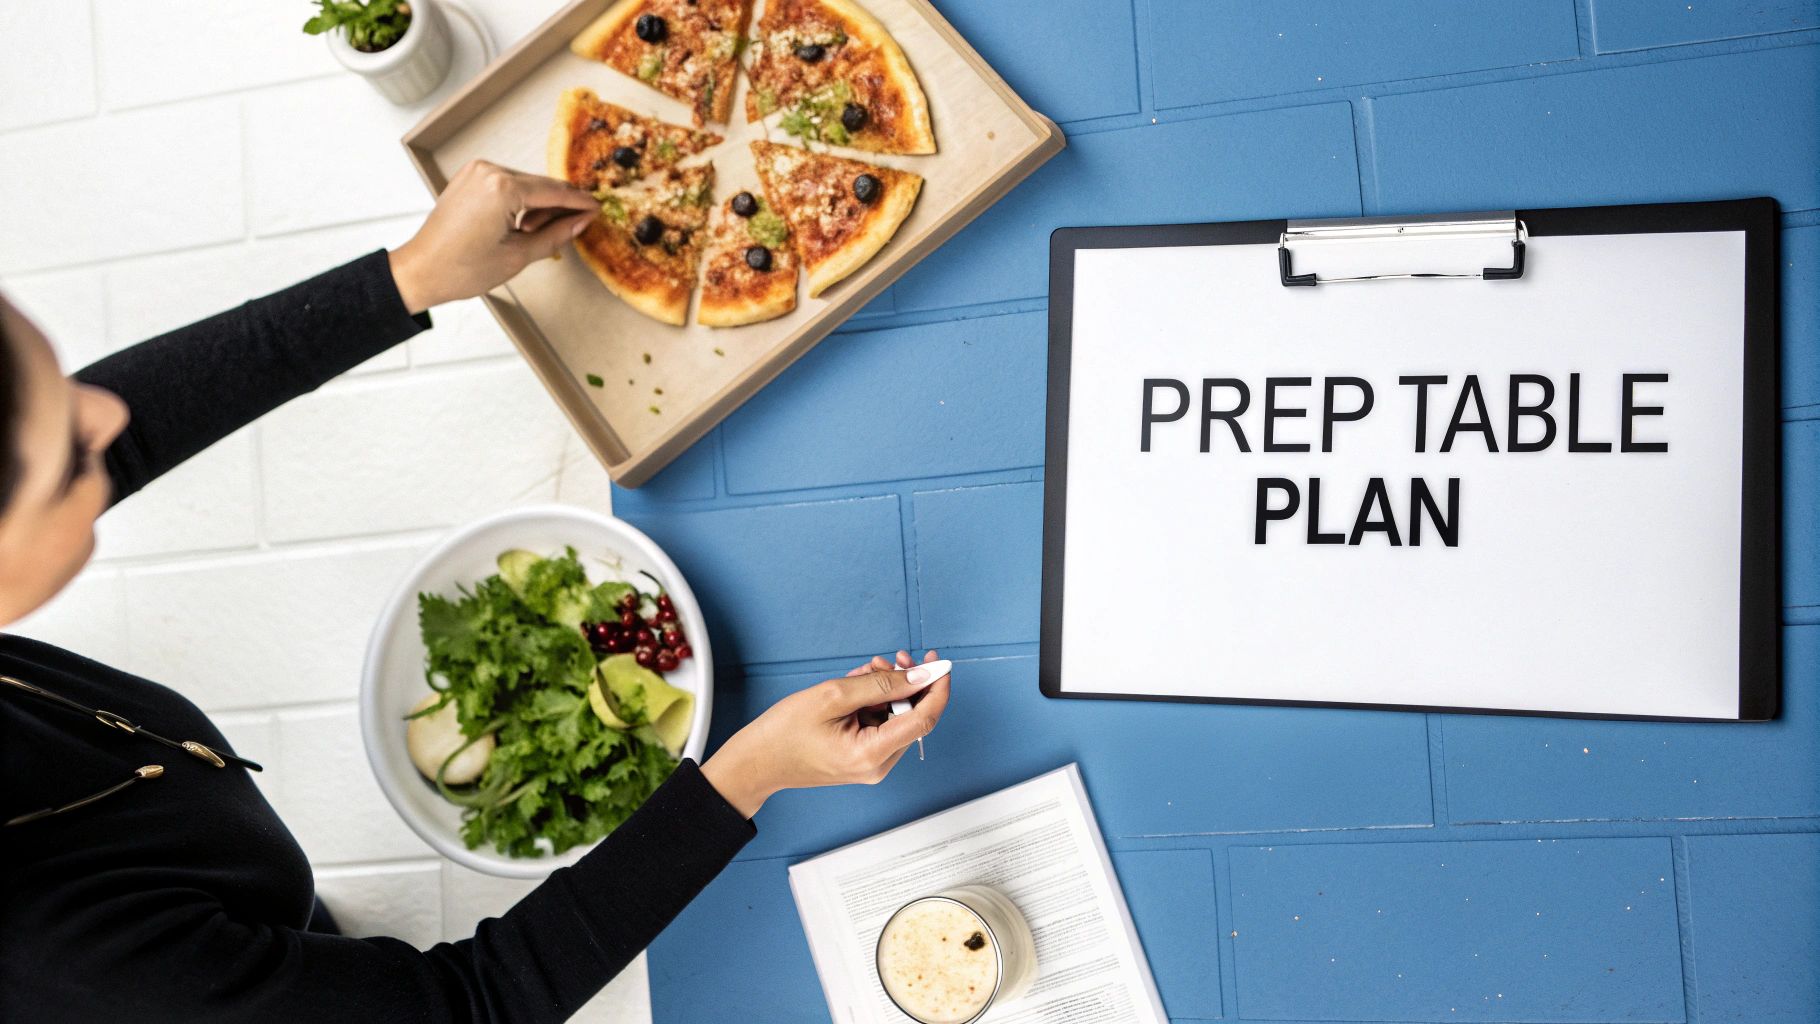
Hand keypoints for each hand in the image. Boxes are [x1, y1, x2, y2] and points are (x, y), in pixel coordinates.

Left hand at [388, 159, 598, 313]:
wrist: (421, 269)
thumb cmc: (463, 269)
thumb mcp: (519, 255)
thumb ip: (556, 234)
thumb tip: (582, 221)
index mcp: (502, 188)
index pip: (554, 192)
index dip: (579, 203)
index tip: (598, 209)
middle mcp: (489, 170)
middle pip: (540, 185)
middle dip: (560, 206)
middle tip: (575, 227)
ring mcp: (477, 170)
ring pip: (525, 184)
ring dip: (538, 205)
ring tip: (536, 234)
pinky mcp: (469, 176)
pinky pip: (507, 184)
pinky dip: (520, 200)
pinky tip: (521, 224)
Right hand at [701, 650, 950, 817]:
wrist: (757, 761)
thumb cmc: (785, 731)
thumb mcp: (833, 696)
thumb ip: (880, 684)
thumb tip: (921, 676)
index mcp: (871, 754)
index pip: (924, 719)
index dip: (937, 687)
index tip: (939, 661)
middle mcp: (877, 765)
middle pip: (912, 717)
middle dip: (906, 683)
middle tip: (892, 657)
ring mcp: (870, 765)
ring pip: (897, 718)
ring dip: (887, 690)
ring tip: (863, 672)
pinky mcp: (862, 759)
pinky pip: (882, 725)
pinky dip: (876, 703)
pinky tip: (857, 688)